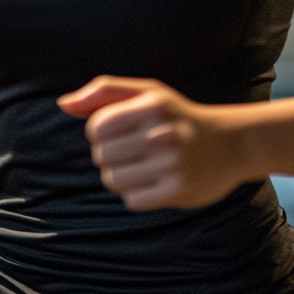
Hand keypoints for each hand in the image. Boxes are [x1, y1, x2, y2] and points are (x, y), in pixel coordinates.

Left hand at [58, 76, 248, 210]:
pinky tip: (154, 180)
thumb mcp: (146, 92)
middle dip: (109, 155)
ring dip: (120, 176)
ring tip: (141, 165)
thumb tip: (63, 104)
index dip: (100, 131)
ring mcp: (171, 165)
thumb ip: (104, 92)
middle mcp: (162, 133)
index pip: (96, 127)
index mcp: (152, 105)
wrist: (229, 144)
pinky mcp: (178, 192)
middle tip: (132, 150)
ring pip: (113, 180)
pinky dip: (137, 193)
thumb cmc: (177, 115)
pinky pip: (132, 200)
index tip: (119, 130)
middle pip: (101, 156)